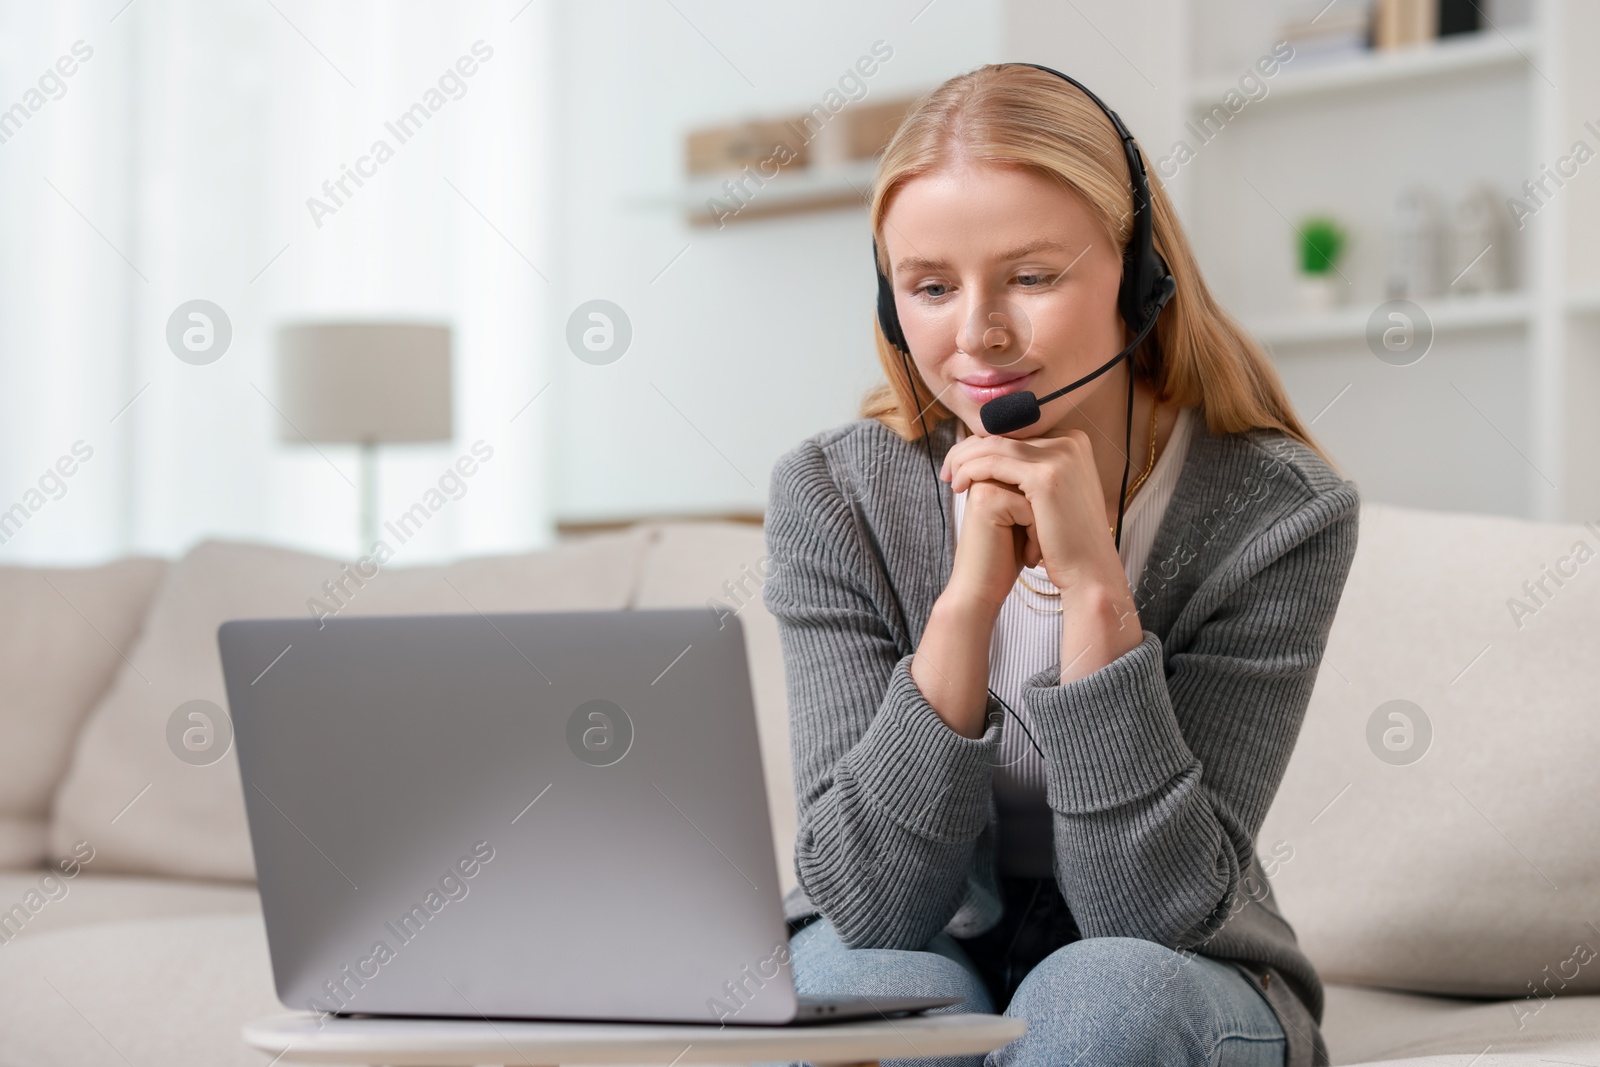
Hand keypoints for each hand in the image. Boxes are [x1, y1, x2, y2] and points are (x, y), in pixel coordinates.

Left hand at [942, 429, 1143, 682]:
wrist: (1089, 571)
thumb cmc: (1066, 539)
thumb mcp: (1053, 494)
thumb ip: (1032, 470)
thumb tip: (995, 454)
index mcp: (1073, 442)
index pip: (1016, 435)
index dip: (985, 447)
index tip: (962, 464)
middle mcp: (1070, 442)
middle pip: (1004, 437)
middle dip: (970, 451)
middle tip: (949, 469)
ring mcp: (1060, 457)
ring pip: (995, 448)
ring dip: (965, 460)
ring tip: (950, 478)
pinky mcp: (1046, 476)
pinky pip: (993, 464)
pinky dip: (971, 471)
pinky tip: (959, 486)